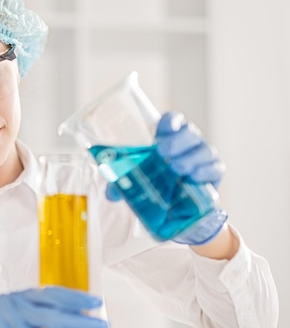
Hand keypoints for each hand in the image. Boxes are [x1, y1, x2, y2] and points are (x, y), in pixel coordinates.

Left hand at [105, 111, 227, 244]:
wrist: (177, 207)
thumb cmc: (156, 183)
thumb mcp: (136, 181)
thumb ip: (123, 183)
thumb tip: (112, 192)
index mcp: (168, 138)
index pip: (172, 121)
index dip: (171, 120)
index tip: (164, 127)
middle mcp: (187, 144)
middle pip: (190, 132)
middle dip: (178, 140)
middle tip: (163, 151)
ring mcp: (202, 157)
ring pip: (204, 149)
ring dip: (191, 157)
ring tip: (177, 167)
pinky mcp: (213, 174)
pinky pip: (216, 168)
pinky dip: (206, 171)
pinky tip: (194, 176)